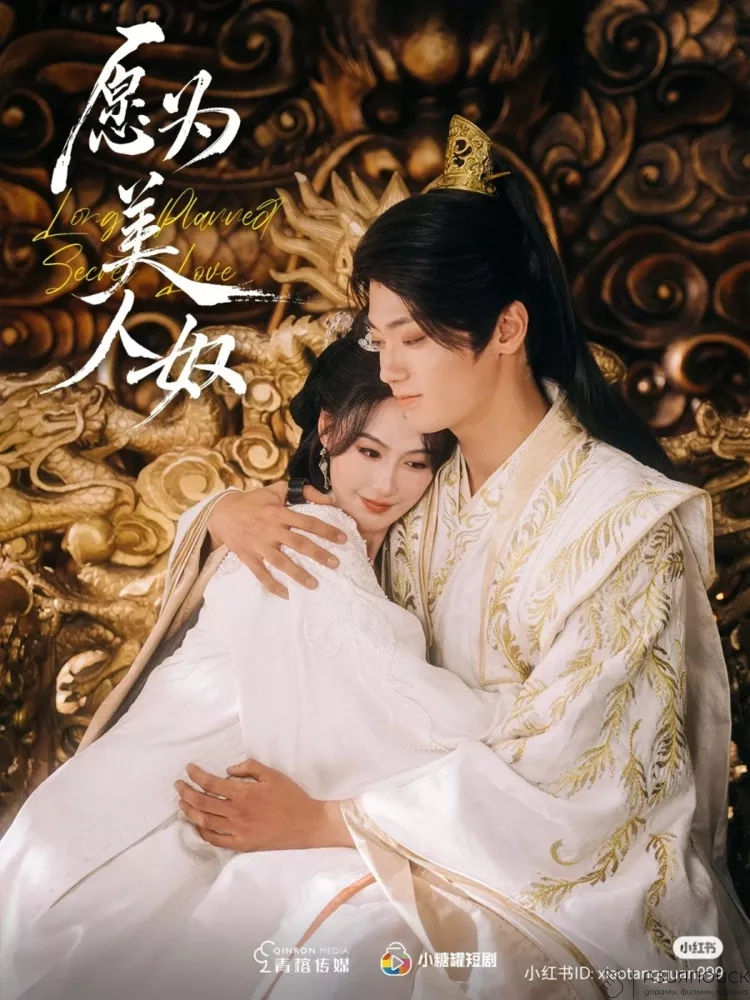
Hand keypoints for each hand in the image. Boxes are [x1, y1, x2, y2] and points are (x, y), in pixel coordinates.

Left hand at [175, 760, 353, 850]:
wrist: (306, 824)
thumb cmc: (290, 797)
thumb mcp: (272, 774)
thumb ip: (248, 767)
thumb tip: (228, 769)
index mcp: (243, 793)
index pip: (210, 783)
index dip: (196, 775)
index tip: (188, 769)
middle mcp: (236, 812)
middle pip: (202, 802)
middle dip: (186, 792)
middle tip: (178, 785)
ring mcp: (237, 831)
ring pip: (204, 821)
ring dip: (189, 811)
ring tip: (181, 803)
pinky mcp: (240, 844)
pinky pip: (215, 839)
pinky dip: (202, 831)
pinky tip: (197, 824)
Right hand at [207, 484, 346, 597]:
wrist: (222, 512)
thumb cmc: (254, 501)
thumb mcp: (278, 489)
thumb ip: (305, 492)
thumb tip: (329, 500)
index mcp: (278, 513)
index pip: (307, 522)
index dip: (326, 530)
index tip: (343, 539)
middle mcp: (270, 530)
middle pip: (298, 544)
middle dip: (318, 554)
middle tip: (335, 564)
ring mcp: (258, 545)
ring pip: (281, 562)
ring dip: (298, 574)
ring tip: (314, 585)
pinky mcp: (248, 557)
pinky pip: (261, 574)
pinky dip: (272, 586)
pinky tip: (286, 594)